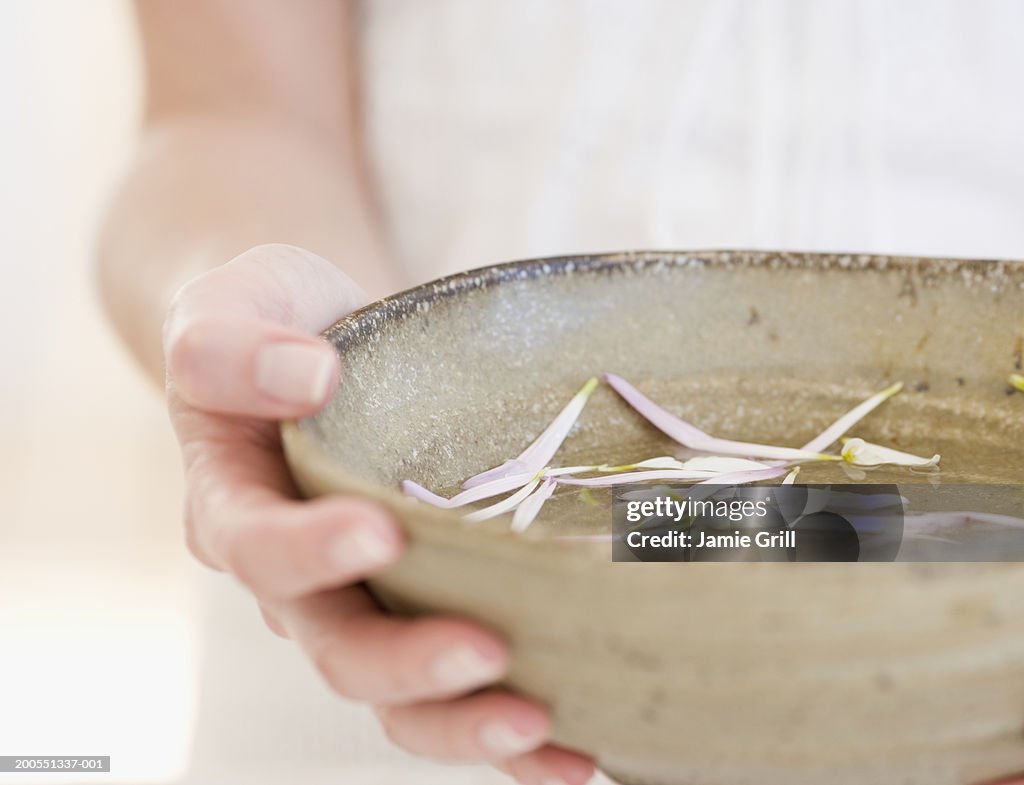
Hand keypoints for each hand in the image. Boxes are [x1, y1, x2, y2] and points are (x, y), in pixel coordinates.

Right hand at [163, 244, 594, 784]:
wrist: (307, 347)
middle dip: (408, 664)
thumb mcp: (227, 306)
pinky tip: (576, 751)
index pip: (260, 546)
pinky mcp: (418, 602)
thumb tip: (310, 378)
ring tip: (540, 727)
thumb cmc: (267, 321)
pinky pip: (454, 686)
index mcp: (236, 506)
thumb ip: (234, 345)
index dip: (312, 553)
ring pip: (395, 695)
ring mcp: (360, 600)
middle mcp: (296, 576)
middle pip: (337, 647)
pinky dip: (507, 736)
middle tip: (484, 654)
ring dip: (462, 722)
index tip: (381, 532)